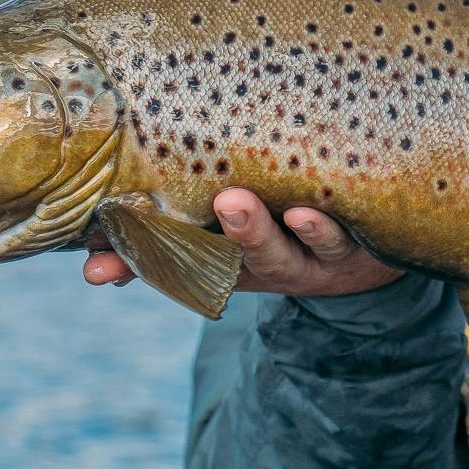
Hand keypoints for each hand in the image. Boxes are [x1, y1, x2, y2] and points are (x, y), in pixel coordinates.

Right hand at [83, 187, 404, 298]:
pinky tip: (304, 212)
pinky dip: (318, 228)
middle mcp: (273, 259)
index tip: (96, 264)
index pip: (176, 262)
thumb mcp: (232, 244)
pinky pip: (335, 237)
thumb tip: (88, 264)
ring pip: (283, 245)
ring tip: (233, 204)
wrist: (379, 247)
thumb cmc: (289, 229)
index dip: (135, 263)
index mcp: (234, 258)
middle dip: (193, 240)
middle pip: (235, 254)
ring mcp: (314, 251)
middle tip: (168, 216)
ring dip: (257, 231)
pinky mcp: (354, 241)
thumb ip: (166, 249)